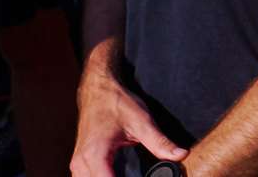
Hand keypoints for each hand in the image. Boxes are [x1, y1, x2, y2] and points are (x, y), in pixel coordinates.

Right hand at [71, 67, 187, 175]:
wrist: (98, 90)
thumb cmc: (116, 103)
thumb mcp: (141, 122)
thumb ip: (159, 142)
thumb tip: (180, 155)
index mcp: (95, 155)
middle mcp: (81, 163)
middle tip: (139, 176)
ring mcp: (77, 164)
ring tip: (131, 175)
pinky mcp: (79, 163)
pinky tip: (117, 176)